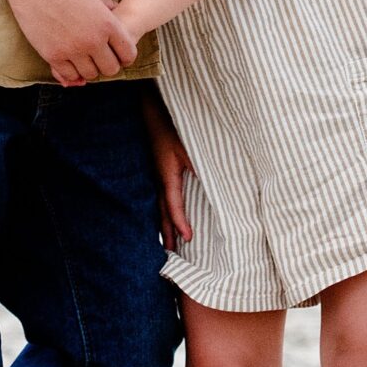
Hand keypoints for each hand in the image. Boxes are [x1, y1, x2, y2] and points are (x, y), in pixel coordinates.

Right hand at [5, 0, 137, 86]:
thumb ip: (107, 5)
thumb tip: (117, 11)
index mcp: (107, 23)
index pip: (128, 54)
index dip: (124, 55)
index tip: (116, 52)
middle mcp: (93, 40)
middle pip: (111, 69)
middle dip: (107, 64)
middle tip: (99, 56)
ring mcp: (72, 50)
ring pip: (90, 75)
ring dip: (88, 68)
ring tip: (83, 57)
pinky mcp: (52, 56)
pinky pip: (69, 76)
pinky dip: (71, 72)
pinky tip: (68, 61)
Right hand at [145, 99, 193, 249]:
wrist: (150, 110)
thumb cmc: (171, 126)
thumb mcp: (190, 145)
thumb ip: (200, 165)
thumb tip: (216, 182)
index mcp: (166, 175)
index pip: (173, 205)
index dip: (180, 223)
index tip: (188, 238)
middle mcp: (158, 179)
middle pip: (162, 212)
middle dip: (167, 233)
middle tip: (172, 255)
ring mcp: (154, 175)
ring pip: (158, 206)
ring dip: (163, 224)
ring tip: (168, 243)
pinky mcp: (155, 170)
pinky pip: (159, 196)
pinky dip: (163, 210)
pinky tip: (165, 216)